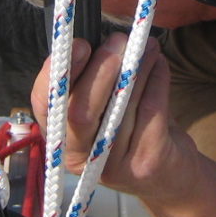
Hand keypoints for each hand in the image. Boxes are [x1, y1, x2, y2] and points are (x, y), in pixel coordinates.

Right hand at [32, 33, 198, 202]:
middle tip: (118, 41)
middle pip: (80, 113)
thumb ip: (94, 81)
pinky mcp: (145, 162)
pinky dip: (157, 79)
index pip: (45, 105)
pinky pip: (150, 110)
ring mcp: (112, 164)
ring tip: (146, 44)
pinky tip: (159, 63)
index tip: (79, 44)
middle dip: (100, 71)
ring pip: (122, 106)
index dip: (56, 74)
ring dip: (137, 67)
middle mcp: (79, 158)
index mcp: (60, 138)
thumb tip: (103, 38)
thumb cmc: (130, 132)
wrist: (170, 178)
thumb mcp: (103, 109)